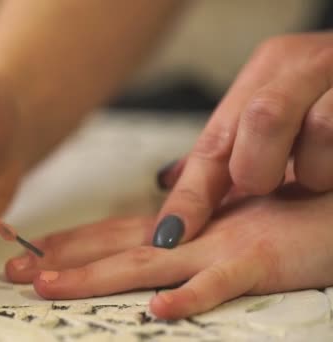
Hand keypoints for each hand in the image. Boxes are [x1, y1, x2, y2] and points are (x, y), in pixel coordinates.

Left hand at [5, 184, 332, 318]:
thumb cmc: (289, 209)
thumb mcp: (232, 215)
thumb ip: (193, 223)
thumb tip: (161, 220)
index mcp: (184, 223)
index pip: (114, 232)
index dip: (72, 241)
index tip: (33, 250)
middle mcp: (189, 232)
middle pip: (113, 247)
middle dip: (61, 260)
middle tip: (12, 270)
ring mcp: (219, 246)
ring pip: (144, 264)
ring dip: (93, 275)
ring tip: (47, 286)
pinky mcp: (257, 262)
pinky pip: (217, 284)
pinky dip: (188, 297)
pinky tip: (156, 312)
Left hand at [150, 32, 332, 247]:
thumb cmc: (327, 105)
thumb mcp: (278, 122)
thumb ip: (227, 150)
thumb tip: (167, 182)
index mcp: (267, 68)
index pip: (214, 138)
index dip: (191, 194)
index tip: (171, 235)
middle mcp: (303, 61)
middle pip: (261, 118)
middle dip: (260, 168)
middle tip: (271, 183)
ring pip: (317, 127)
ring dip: (314, 169)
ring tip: (317, 173)